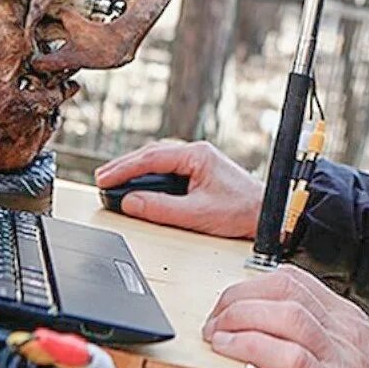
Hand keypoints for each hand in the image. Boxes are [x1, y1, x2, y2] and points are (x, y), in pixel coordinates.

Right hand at [94, 140, 261, 238]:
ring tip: (113, 180)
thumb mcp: (197, 214)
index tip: (104, 178)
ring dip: (136, 169)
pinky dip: (149, 174)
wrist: (266, 214)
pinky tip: (138, 182)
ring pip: (158, 160)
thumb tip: (132, 202)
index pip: (151, 158)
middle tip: (101, 179)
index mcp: (197, 155)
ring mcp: (199, 161)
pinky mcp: (199, 171)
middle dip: (124, 166)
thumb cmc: (241, 211)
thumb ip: (161, 208)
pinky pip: (167, 168)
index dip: (124, 169)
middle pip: (151, 155)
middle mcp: (197, 153)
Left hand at [203, 266, 368, 367]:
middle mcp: (344, 331)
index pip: (294, 279)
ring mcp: (341, 360)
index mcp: (346, 320)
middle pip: (286, 286)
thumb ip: (317, 340)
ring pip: (287, 313)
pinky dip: (254, 347)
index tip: (229, 304)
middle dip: (240, 296)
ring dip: (240, 317)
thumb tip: (265, 333)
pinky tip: (231, 351)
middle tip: (215, 320)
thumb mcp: (353, 357)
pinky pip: (291, 358)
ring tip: (217, 334)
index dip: (252, 284)